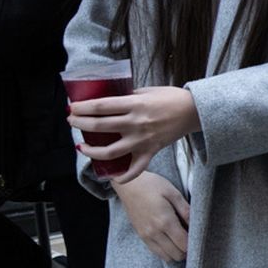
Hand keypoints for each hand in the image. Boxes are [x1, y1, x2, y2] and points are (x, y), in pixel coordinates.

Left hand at [68, 86, 200, 184]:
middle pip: (100, 126)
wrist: (195, 110)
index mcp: (135, 104)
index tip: (72, 107)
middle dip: (80, 124)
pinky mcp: (151, 151)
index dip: (82, 107)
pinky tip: (113, 176)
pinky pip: (136, 169)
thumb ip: (128, 97)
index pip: (101, 106)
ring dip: (91, 151)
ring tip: (82, 147)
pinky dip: (124, 176)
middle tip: (72, 121)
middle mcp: (136, 123)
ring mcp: (143, 139)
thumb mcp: (147, 90)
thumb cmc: (172, 97)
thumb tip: (109, 103)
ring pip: (110, 151)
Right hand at [113, 171, 189, 261]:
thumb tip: (196, 224)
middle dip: (187, 250)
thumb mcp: (173, 193)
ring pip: (166, 257)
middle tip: (192, 238)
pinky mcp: (141, 236)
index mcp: (165, 221)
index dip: (194, 244)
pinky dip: (166, 250)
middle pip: (176, 255)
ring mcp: (146, 236)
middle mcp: (154, 232)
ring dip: (176, 252)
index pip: (184, 244)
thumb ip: (186, 210)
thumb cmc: (152, 185)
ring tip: (182, 239)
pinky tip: (171, 239)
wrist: (128, 185)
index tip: (199, 237)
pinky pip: (156, 252)